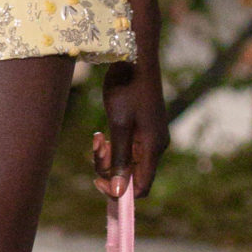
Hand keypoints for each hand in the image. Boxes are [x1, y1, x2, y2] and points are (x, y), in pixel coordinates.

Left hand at [94, 0, 168, 198]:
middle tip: (96, 149)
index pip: (141, 188)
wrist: (135, 58)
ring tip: (98, 139)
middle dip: (110, 169)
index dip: (119, 191)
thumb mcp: (119, 125)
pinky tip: (101, 135)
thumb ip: (119, 159)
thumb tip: (118, 192)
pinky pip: (126, 148)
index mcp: (153, 148)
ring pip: (127, 162)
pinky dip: (112, 146)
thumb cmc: (127, 88)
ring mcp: (150, 137)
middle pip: (132, 175)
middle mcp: (155, 146)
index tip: (98, 180)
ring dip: (108, 157)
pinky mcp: (142, 128)